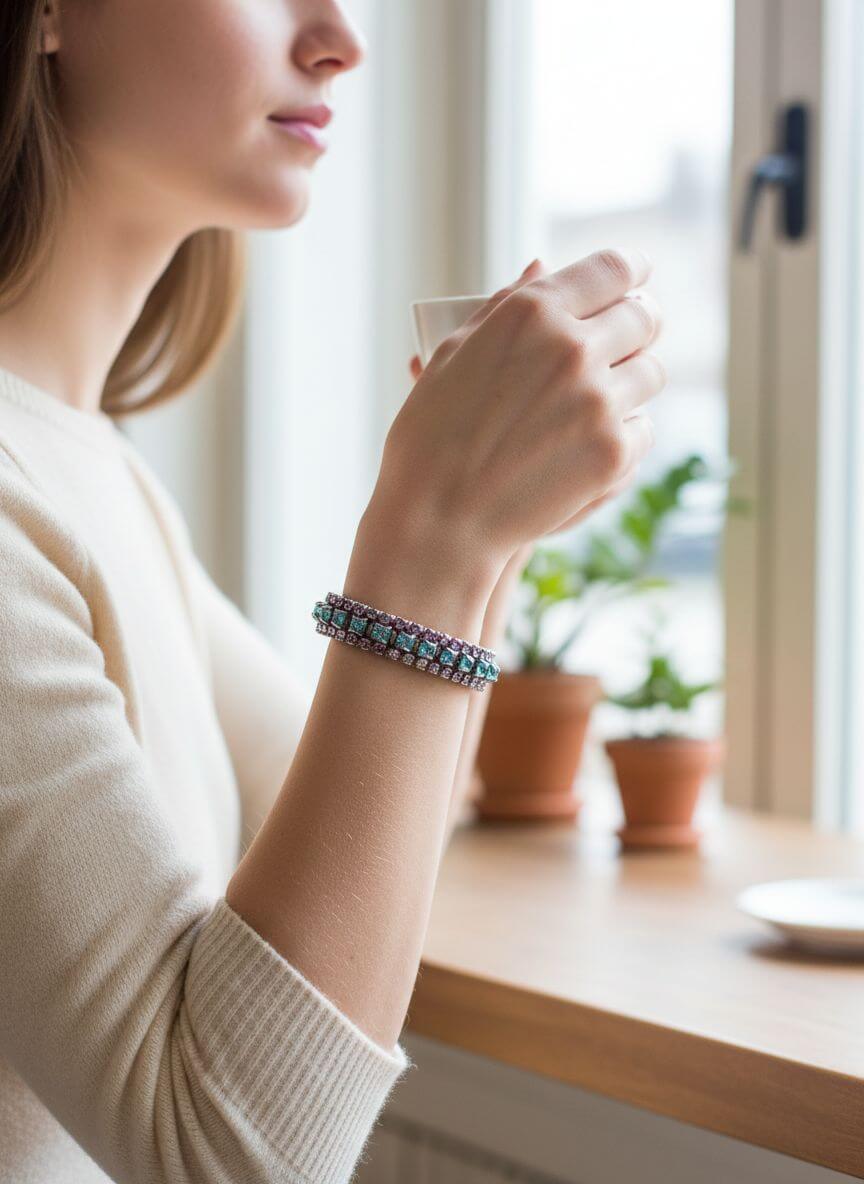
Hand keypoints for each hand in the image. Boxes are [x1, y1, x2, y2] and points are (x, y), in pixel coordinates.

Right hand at [373, 248, 664, 579]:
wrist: (439, 519)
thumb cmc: (432, 438)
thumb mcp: (453, 356)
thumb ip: (504, 309)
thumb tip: (543, 266)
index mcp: (532, 312)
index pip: (614, 268)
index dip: (631, 271)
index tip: (634, 280)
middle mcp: (573, 348)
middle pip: (643, 318)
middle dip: (636, 326)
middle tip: (623, 341)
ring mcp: (598, 402)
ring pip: (651, 373)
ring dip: (631, 382)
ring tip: (598, 401)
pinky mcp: (614, 453)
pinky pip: (644, 428)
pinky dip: (623, 435)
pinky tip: (588, 446)